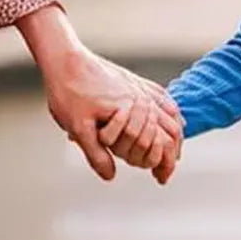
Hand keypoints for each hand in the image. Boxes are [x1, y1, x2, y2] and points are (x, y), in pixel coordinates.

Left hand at [50, 49, 183, 182]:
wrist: (65, 59)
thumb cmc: (69, 92)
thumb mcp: (78, 128)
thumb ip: (96, 154)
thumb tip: (111, 176)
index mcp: (133, 112)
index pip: (160, 144)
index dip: (162, 165)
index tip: (161, 180)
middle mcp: (143, 100)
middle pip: (172, 131)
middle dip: (172, 155)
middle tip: (165, 172)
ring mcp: (142, 89)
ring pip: (172, 115)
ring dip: (175, 137)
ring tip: (173, 154)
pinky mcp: (136, 82)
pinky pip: (164, 98)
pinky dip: (172, 114)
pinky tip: (174, 120)